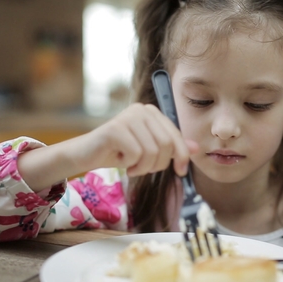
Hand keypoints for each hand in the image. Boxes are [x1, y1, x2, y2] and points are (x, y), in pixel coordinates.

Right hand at [72, 103, 197, 176]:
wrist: (87, 155)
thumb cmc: (119, 152)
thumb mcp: (150, 150)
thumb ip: (172, 147)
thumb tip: (195, 148)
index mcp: (152, 112)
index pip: (176, 135)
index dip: (181, 156)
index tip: (181, 171)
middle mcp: (141, 110)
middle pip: (166, 144)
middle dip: (158, 164)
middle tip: (143, 168)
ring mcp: (128, 117)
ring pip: (152, 151)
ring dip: (143, 166)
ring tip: (130, 164)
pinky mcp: (115, 128)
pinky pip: (136, 154)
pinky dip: (130, 165)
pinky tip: (119, 160)